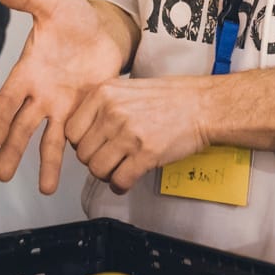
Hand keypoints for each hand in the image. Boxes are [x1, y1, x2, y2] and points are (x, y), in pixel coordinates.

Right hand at [0, 0, 131, 194]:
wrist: (105, 26)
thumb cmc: (73, 16)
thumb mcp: (50, 4)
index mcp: (29, 70)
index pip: (7, 99)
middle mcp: (42, 93)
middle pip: (22, 127)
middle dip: (12, 150)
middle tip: (3, 175)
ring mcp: (63, 103)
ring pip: (50, 138)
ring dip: (46, 163)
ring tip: (46, 189)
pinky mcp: (85, 108)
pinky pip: (76, 133)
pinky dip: (74, 150)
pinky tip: (75, 169)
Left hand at [67, 76, 211, 193]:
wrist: (203, 105)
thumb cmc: (171, 97)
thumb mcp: (127, 88)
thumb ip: (103, 106)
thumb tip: (84, 132)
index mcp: (104, 93)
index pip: (71, 130)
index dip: (81, 142)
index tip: (92, 145)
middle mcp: (112, 112)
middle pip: (82, 153)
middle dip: (94, 161)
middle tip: (109, 159)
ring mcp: (128, 134)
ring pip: (97, 169)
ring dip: (107, 175)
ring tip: (118, 169)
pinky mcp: (145, 154)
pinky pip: (119, 181)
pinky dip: (120, 186)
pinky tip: (127, 180)